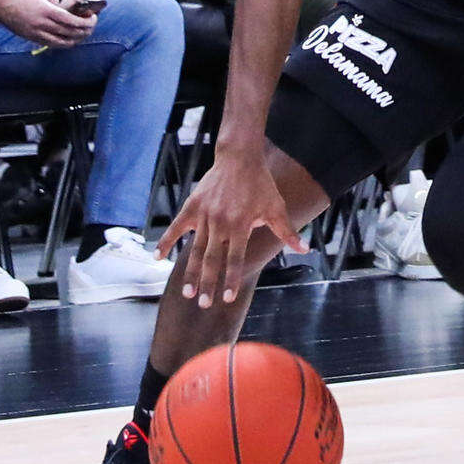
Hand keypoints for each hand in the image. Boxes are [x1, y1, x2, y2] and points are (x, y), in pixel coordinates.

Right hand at [0, 0, 90, 47]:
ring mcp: (36, 33)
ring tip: (83, 35)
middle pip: (68, 32)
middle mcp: (42, 24)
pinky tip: (69, 41)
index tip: (91, 19)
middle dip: (83, 31)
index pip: (70, 20)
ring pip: (61, 42)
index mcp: (46, 10)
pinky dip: (63, 44)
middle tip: (91, 27)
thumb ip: (55, 0)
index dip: (83, 22)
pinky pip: (51, 44)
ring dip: (75, 39)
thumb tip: (64, 9)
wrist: (0, 5)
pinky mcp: (32, 38)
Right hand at [158, 150, 305, 304]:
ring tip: (187, 292)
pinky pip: (175, 228)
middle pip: (212, 259)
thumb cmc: (260, 185)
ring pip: (195, 249)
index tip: (228, 298)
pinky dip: (166, 242)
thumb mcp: (276, 207)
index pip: (236, 259)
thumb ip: (287, 231)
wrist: (239, 158)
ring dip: (191, 272)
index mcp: (240, 225)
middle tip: (203, 305)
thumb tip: (305, 249)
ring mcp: (204, 216)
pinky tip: (158, 257)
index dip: (232, 279)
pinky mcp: (192, 207)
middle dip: (208, 284)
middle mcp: (220, 223)